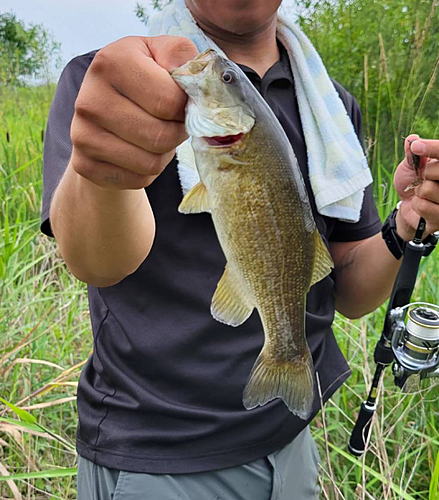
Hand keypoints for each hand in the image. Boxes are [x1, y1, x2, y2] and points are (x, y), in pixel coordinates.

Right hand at [70, 36, 197, 189]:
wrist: (104, 105)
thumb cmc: (144, 77)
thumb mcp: (163, 54)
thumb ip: (183, 57)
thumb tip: (196, 83)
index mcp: (111, 62)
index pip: (169, 102)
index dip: (186, 108)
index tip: (182, 103)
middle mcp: (90, 99)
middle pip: (160, 137)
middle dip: (177, 133)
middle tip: (173, 123)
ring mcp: (82, 135)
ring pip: (151, 163)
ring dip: (165, 154)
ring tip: (157, 135)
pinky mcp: (84, 165)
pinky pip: (138, 180)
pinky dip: (149, 171)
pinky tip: (141, 151)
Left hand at [394, 134, 438, 238]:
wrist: (407, 207)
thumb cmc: (412, 183)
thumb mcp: (410, 167)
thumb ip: (413, 154)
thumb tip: (412, 139)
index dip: (432, 149)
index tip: (416, 146)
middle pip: (437, 170)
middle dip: (424, 173)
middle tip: (422, 178)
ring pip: (429, 189)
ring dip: (418, 192)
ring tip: (422, 194)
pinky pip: (424, 206)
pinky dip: (417, 205)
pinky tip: (422, 206)